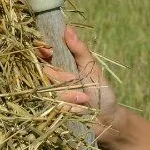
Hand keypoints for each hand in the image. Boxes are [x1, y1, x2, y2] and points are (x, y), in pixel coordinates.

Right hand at [34, 25, 125, 147]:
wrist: (107, 121)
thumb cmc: (101, 92)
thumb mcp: (92, 69)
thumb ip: (80, 51)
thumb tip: (68, 28)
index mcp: (60, 67)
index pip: (43, 54)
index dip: (42, 50)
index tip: (47, 49)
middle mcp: (52, 81)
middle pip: (44, 72)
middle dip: (61, 77)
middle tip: (76, 81)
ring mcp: (50, 98)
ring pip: (48, 90)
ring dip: (68, 95)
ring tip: (84, 100)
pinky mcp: (51, 114)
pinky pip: (53, 106)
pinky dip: (68, 107)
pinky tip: (80, 110)